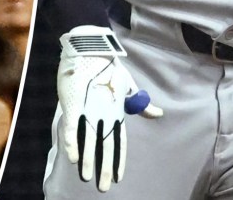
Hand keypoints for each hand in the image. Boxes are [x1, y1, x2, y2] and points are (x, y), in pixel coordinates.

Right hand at [57, 25, 162, 191]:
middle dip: (105, 167)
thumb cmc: (109, 67)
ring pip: (90, 139)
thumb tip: (159, 113)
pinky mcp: (74, 103)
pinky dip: (72, 142)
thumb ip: (140, 103)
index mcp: (117, 111)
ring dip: (89, 159)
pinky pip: (73, 127)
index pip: (120, 141)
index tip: (119, 178)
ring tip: (86, 177)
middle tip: (103, 187)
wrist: (91, 48)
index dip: (119, 160)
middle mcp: (105, 113)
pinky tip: (72, 157)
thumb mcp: (128, 86)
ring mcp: (90, 108)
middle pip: (106, 145)